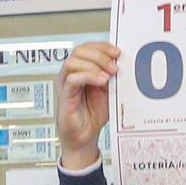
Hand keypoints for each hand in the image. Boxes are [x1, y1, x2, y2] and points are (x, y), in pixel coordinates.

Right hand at [56, 40, 119, 167]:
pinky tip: (101, 81)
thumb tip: (121, 62)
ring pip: (73, 62)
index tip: (117, 52)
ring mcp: (65, 84)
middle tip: (114, 66)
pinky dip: (88, 76)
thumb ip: (111, 77)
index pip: (87, 48)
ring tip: (108, 75)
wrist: (85, 138)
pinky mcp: (64, 96)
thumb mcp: (108, 92)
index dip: (102, 46)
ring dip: (94, 64)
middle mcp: (70, 74)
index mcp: (81, 70)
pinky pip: (72, 79)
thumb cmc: (93, 115)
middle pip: (79, 51)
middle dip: (99, 55)